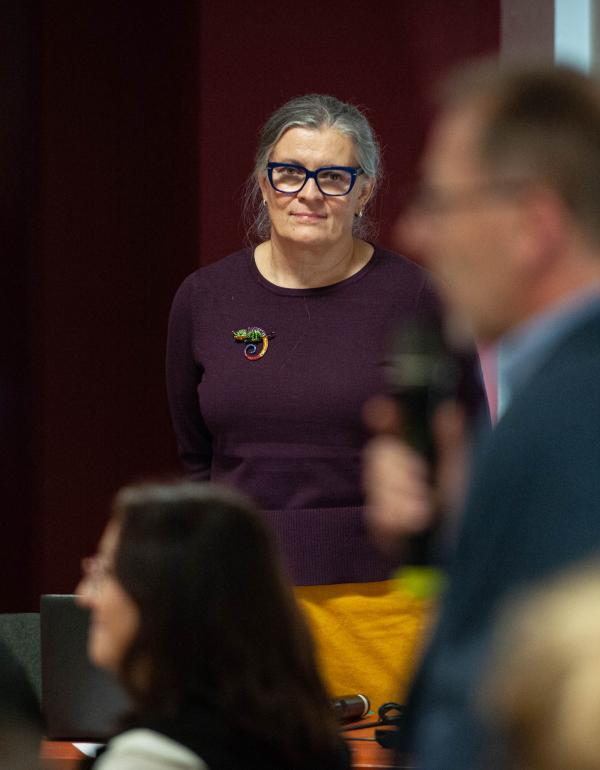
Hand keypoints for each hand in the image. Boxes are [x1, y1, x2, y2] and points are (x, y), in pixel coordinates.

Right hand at [362, 396, 467, 553]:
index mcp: (419, 453)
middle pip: (379, 452)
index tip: (382, 413)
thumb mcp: (465, 472)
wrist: (468, 554)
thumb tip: (447, 406)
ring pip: (375, 481)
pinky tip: (416, 524)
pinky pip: (377, 510)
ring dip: (403, 495)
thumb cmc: (470, 510)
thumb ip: (453, 440)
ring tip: (426, 511)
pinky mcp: (381, 524)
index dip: (384, 417)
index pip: (391, 426)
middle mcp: (399, 471)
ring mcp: (387, 497)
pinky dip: (398, 516)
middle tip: (423, 481)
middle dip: (400, 466)